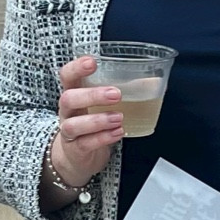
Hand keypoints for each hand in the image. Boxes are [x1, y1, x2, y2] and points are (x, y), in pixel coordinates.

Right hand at [50, 55, 122, 187]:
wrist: (77, 157)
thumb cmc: (92, 124)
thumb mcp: (102, 106)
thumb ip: (121, 92)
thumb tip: (152, 81)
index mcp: (73, 93)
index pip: (67, 75)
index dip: (76, 67)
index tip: (92, 62)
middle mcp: (68, 111)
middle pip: (68, 98)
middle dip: (92, 95)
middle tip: (116, 94)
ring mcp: (69, 131)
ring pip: (74, 124)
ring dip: (98, 120)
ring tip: (118, 118)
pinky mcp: (75, 149)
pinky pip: (85, 143)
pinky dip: (103, 138)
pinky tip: (117, 133)